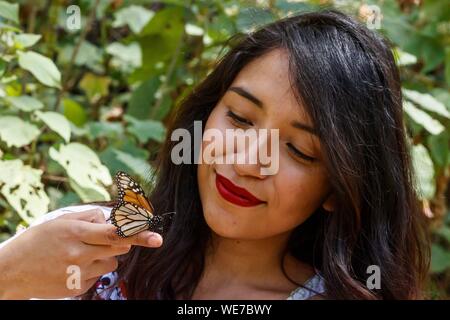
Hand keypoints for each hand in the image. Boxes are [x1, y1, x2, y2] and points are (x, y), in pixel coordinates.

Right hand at [0, 208, 161, 298]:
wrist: (13, 271)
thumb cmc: (38, 241)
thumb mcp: (60, 222)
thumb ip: (89, 219)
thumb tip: (111, 220)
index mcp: (75, 233)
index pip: (114, 233)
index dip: (137, 234)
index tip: (156, 238)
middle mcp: (79, 254)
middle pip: (118, 248)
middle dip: (118, 242)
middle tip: (99, 240)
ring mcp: (78, 273)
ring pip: (111, 263)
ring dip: (104, 256)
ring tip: (80, 254)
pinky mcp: (77, 288)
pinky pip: (98, 276)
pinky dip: (91, 270)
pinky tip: (72, 267)